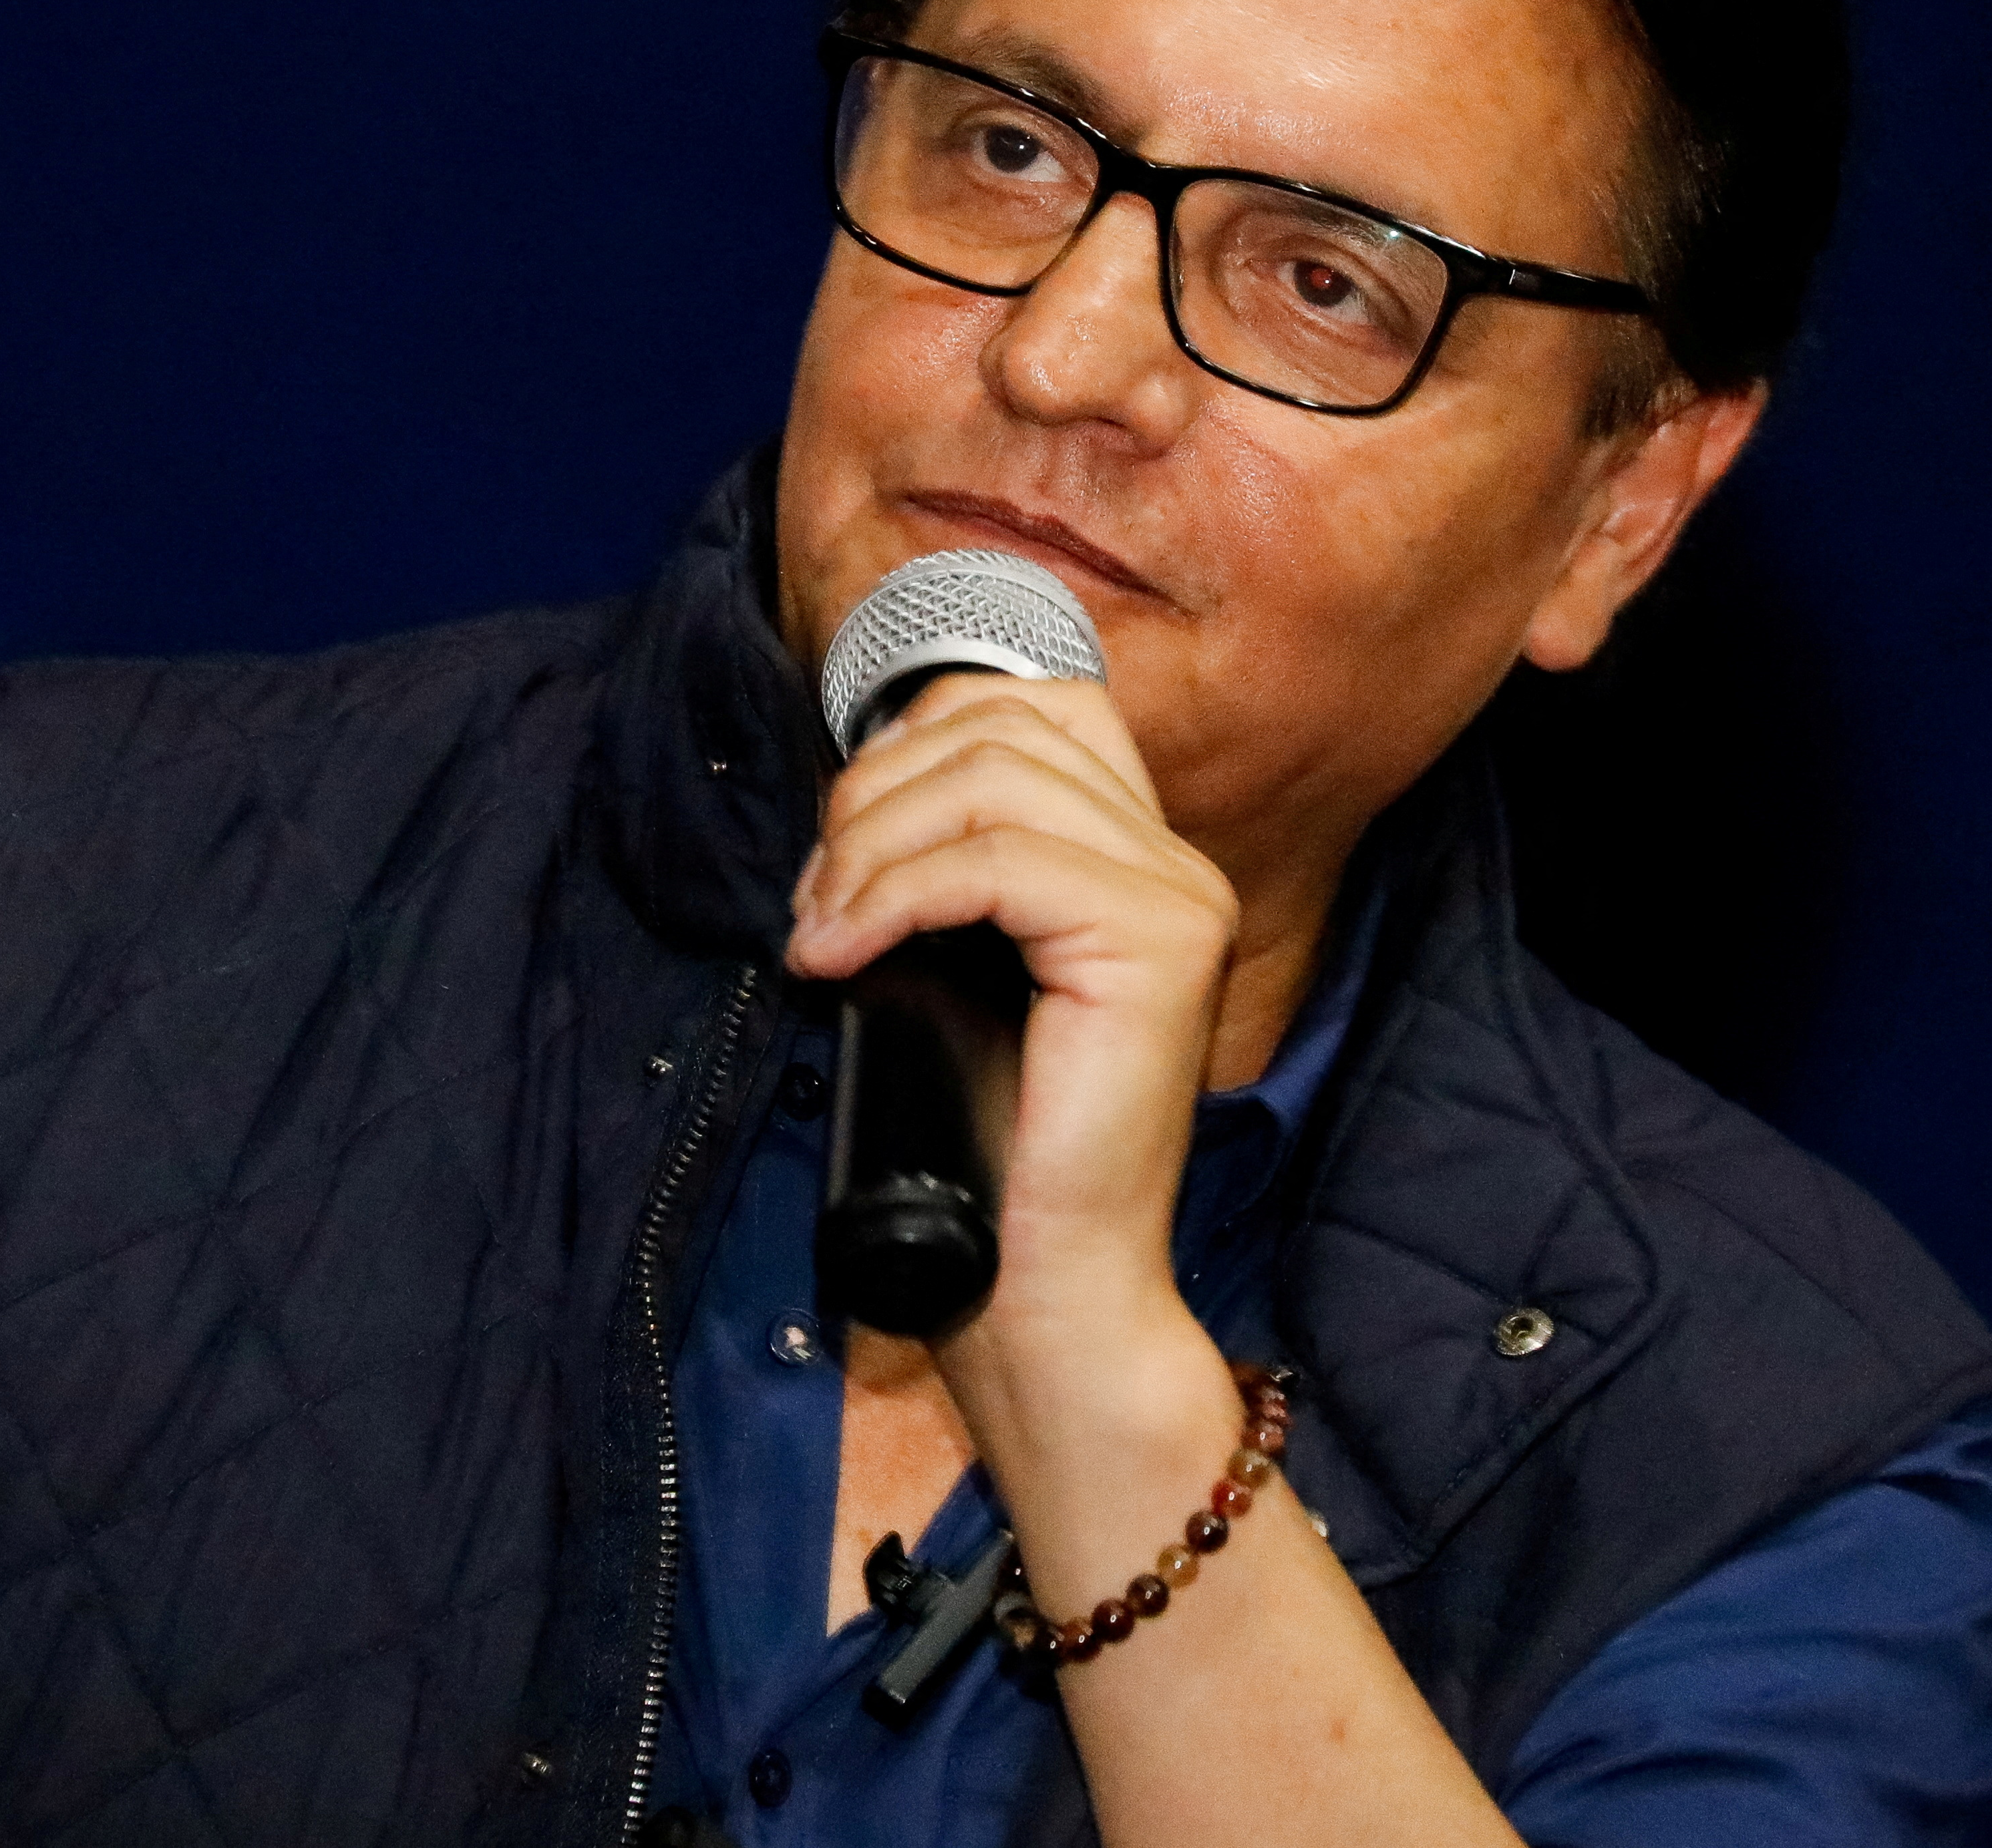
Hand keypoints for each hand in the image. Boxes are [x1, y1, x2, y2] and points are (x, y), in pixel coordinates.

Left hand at [782, 671, 1240, 1330]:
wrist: (1048, 1285)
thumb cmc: (991, 1146)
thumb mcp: (958, 973)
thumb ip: (946, 876)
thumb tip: (851, 807)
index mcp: (1138, 858)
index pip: (1032, 707)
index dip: (912, 741)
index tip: (840, 848)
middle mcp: (1175, 863)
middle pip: (1000, 730)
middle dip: (873, 794)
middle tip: (814, 902)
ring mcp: (1177, 897)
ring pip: (993, 779)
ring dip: (872, 842)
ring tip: (822, 931)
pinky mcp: (1156, 942)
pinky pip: (997, 861)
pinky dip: (895, 894)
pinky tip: (843, 954)